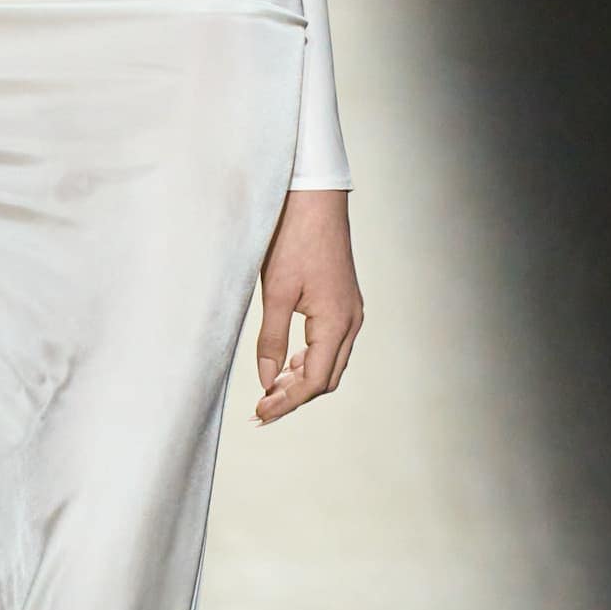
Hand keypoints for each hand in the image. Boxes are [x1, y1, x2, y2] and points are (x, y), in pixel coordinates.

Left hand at [251, 189, 362, 425]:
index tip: (259, 413)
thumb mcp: (276, 290)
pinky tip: (290, 357)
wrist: (314, 195)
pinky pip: (332, 341)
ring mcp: (351, 309)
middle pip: (327, 377)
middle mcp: (351, 320)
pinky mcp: (344, 298)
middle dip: (296, 396)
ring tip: (271, 387)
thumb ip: (271, 339)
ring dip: (303, 378)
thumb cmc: (293, 237)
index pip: (314, 381)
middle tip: (263, 408)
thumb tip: (267, 381)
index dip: (286, 402)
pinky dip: (311, 357)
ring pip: (331, 360)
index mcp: (336, 322)